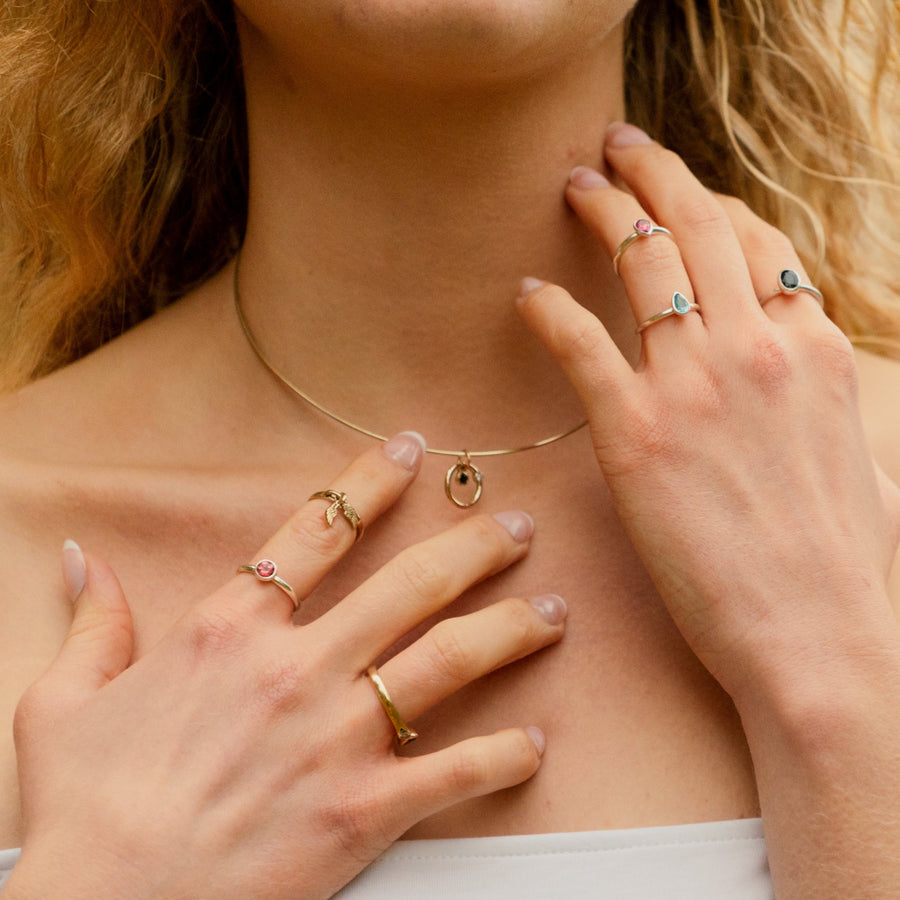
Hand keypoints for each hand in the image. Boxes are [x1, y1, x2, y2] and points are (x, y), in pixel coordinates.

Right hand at [8, 434, 563, 899]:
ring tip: (554, 611)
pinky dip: (503, 756)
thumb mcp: (63, 704)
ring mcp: (335, 738)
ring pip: (447, 661)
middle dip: (474, 548)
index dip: (370, 482)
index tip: (411, 450)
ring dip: (509, 630)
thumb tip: (82, 558)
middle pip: (409, 585)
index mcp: (229, 630)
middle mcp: (295, 668)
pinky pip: (453, 773)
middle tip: (519, 526)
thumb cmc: (83, 812)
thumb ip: (91, 624)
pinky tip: (534, 743)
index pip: (317, 530)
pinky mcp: (360, 812)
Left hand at [518, 123, 899, 703]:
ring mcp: (694, 386)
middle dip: (657, 173)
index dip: (713, 206)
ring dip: (604, 211)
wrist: (818, 639)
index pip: (759, 244)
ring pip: (643, 262)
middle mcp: (756, 348)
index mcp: (812, 350)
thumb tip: (796, 364)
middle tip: (620, 146)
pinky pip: (582, 342)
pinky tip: (527, 291)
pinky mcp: (636, 435)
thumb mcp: (851, 452)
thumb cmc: (840, 561)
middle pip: (700, 227)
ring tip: (575, 185)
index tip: (681, 192)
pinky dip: (550, 307)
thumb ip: (815, 393)